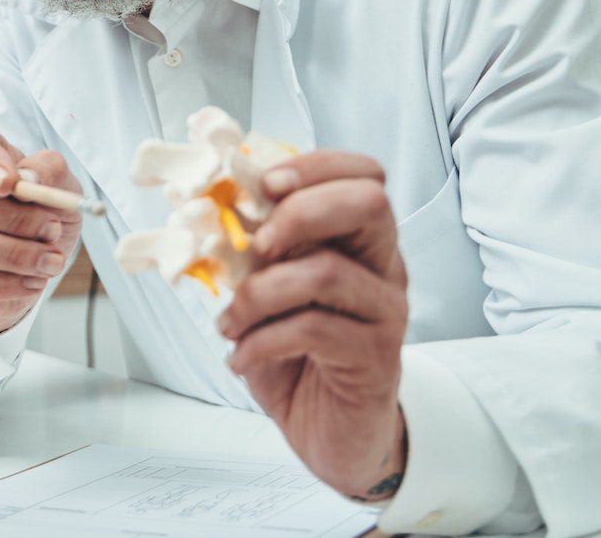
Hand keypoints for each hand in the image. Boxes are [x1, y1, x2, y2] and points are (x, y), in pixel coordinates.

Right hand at [0, 120, 81, 336]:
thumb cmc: (37, 209)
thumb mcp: (58, 187)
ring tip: (49, 263)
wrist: (23, 257)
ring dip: (11, 255)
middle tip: (51, 232)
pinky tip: (28, 283)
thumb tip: (29, 179)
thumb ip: (49, 173)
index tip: (12, 185)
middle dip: (13, 220)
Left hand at [216, 151, 409, 500]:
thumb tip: (214, 207)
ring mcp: (386, 311)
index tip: (260, 186)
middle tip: (256, 245)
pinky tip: (241, 357)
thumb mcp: (268, 292)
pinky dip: (261, 340)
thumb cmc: (299, 355)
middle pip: (369, 202)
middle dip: (300, 212)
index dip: (312, 167)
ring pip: (327, 270)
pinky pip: (313, 329)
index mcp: (359, 239)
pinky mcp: (376, 356)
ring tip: (231, 321)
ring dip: (259, 292)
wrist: (332, 432)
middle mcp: (383, 266)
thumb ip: (255, 251)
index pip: (362, 173)